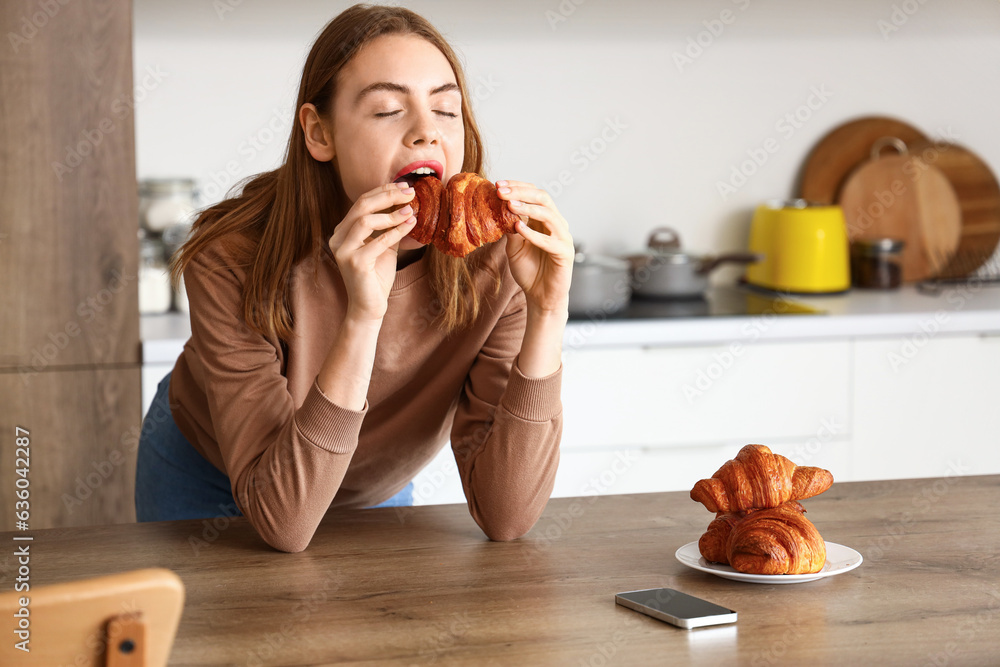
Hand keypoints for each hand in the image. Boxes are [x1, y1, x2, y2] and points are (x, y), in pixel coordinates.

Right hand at [328, 182, 416, 320]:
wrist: (370, 305)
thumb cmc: (377, 275)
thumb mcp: (384, 245)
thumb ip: (389, 226)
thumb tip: (406, 203)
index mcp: (343, 231)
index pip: (361, 202)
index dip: (383, 191)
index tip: (404, 185)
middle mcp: (338, 238)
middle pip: (361, 206)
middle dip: (387, 195)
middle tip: (410, 192)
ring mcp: (343, 250)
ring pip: (365, 220)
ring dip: (391, 214)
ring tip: (411, 211)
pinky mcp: (354, 263)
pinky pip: (378, 241)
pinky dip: (396, 231)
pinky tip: (411, 225)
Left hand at [495, 180, 573, 313]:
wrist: (540, 296)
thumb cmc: (529, 271)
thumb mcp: (514, 247)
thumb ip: (510, 229)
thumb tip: (498, 209)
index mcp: (545, 219)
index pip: (534, 194)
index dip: (517, 187)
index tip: (497, 185)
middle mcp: (556, 224)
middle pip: (543, 198)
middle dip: (521, 192)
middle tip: (501, 191)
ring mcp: (563, 237)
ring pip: (549, 214)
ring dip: (528, 208)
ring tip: (509, 206)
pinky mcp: (565, 253)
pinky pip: (549, 240)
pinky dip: (533, 233)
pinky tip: (518, 227)